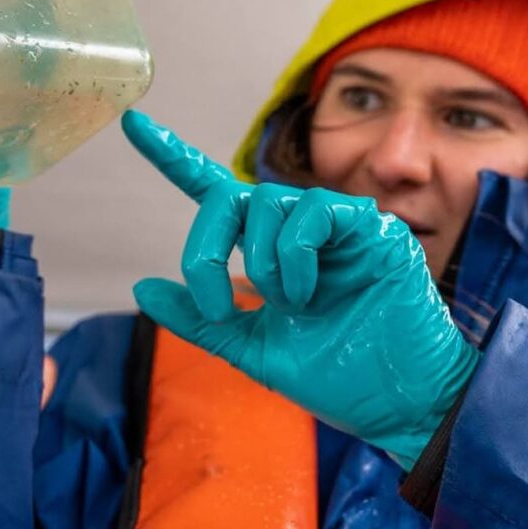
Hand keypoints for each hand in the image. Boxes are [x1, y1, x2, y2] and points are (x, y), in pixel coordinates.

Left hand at [122, 110, 479, 468]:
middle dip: (205, 247)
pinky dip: (296, 255)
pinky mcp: (370, 226)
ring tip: (290, 305)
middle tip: (214, 301)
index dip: (173, 157)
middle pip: (230, 195)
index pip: (214, 193)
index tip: (131, 124)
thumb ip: (201, 318)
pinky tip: (310, 291)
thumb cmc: (336, 375)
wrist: (396, 404)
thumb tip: (142, 288)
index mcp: (267, 251)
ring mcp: (334, 224)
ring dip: (262, 262)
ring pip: (267, 201)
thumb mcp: (252, 349)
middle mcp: (297, 229)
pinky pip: (314, 211)